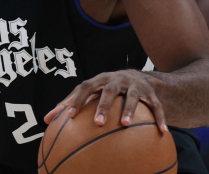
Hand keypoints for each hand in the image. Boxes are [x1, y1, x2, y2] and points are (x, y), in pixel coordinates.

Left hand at [43, 70, 166, 132]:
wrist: (138, 77)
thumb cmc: (105, 89)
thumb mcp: (90, 92)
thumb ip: (70, 104)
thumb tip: (46, 120)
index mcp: (99, 80)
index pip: (85, 87)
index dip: (77, 100)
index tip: (69, 116)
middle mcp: (116, 80)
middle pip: (108, 91)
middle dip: (103, 106)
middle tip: (98, 123)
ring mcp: (134, 86)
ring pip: (132, 97)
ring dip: (129, 110)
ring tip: (125, 125)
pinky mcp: (150, 93)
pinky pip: (156, 106)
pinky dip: (160, 118)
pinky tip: (162, 132)